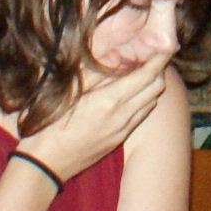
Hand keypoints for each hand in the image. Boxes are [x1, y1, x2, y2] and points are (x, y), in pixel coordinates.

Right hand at [19, 52, 172, 182]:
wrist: (45, 164)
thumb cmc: (49, 124)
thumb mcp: (68, 91)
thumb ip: (93, 73)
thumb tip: (112, 57)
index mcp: (110, 100)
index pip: (147, 76)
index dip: (159, 59)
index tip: (165, 47)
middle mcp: (123, 116)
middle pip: (156, 89)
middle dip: (158, 71)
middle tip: (151, 57)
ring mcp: (122, 130)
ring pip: (151, 104)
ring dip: (151, 87)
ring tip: (142, 74)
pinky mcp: (118, 140)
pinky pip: (140, 117)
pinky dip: (142, 102)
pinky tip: (130, 96)